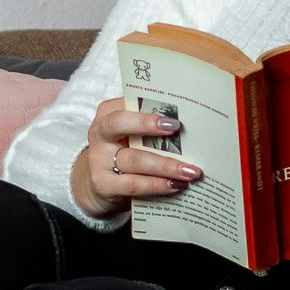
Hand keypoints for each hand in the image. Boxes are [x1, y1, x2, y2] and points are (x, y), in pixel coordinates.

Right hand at [71, 98, 202, 217]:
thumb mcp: (132, 134)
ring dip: (166, 165)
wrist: (100, 186)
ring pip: (135, 159)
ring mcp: (99, 159)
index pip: (128, 103)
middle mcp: (100, 133)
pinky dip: (157, 185)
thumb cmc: (124, 152)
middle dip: (148, 125)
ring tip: (189, 170)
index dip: (149, 108)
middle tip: (177, 128)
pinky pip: (133, 184)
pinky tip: (175, 185)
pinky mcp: (103, 184)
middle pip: (120, 123)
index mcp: (109, 112)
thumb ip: (151, 128)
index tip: (173, 114)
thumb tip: (190, 128)